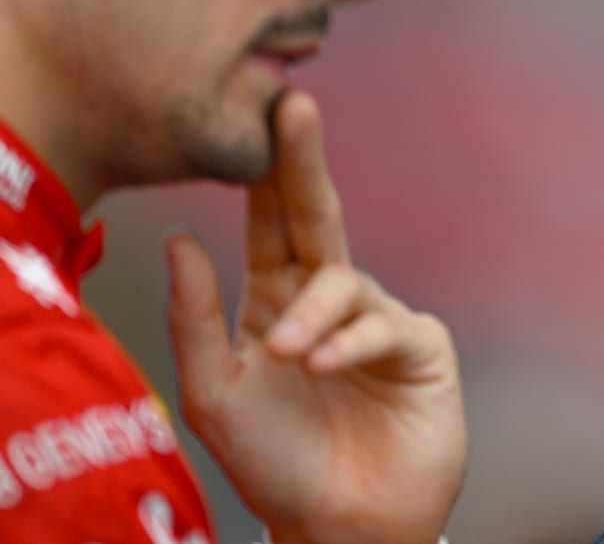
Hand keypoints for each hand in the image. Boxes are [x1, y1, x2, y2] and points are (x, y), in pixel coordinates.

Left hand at [164, 91, 464, 543]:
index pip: (270, 223)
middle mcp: (328, 300)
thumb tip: (179, 239)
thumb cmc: (278, 466)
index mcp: (277, 301)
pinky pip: (384, 326)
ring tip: (289, 355)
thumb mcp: (216, 394)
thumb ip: (197, 318)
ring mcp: (376, 319)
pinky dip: (349, 343)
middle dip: (303, 162)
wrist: (343, 525)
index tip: (259, 112)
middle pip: (317, 217)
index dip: (265, 171)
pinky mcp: (419, 347)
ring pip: (344, 283)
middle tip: (294, 107)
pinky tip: (322, 366)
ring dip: (313, 313)